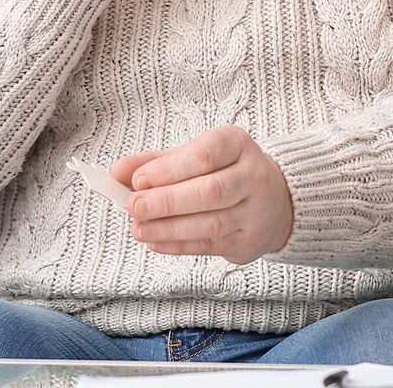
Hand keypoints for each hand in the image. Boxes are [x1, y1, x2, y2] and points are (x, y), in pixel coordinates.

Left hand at [113, 125, 293, 265]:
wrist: (276, 200)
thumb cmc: (224, 171)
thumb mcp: (194, 155)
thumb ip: (155, 162)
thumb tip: (116, 172)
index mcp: (237, 144)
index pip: (204, 155)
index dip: (169, 169)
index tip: (138, 180)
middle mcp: (252, 176)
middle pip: (210, 192)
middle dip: (167, 201)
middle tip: (133, 206)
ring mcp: (254, 212)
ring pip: (211, 223)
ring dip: (168, 228)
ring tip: (138, 228)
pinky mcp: (248, 241)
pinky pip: (209, 246)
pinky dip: (177, 245)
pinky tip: (154, 240)